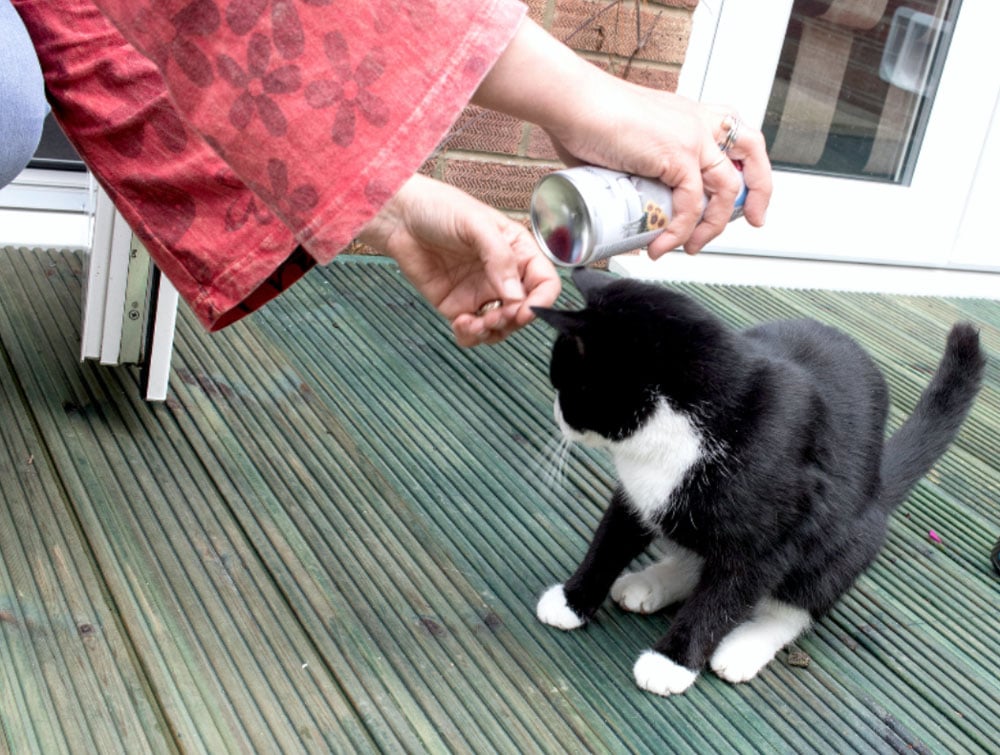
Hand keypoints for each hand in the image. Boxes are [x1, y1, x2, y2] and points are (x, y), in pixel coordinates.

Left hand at [358, 175, 560, 346]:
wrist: (400, 218)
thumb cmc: (439, 209)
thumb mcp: (477, 225)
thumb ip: (500, 258)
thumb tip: (516, 295)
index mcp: (517, 252)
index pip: (545, 282)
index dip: (541, 301)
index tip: (525, 310)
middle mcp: (503, 275)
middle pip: (524, 310)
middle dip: (513, 320)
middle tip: (497, 317)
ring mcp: (481, 293)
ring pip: (501, 327)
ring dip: (492, 331)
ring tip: (475, 322)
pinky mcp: (458, 307)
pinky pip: (473, 332)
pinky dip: (471, 335)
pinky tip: (461, 323)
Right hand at [474, 19, 771, 255]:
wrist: (574, 103)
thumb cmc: (585, 117)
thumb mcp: (625, 144)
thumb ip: (631, 172)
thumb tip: (622, 210)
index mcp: (689, 114)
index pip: (737, 136)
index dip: (750, 165)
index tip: (747, 194)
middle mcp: (698, 122)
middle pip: (752, 153)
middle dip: (759, 192)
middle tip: (753, 221)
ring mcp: (693, 137)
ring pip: (726, 189)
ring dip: (713, 226)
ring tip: (690, 248)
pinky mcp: (678, 156)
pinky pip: (691, 205)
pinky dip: (679, 232)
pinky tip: (663, 245)